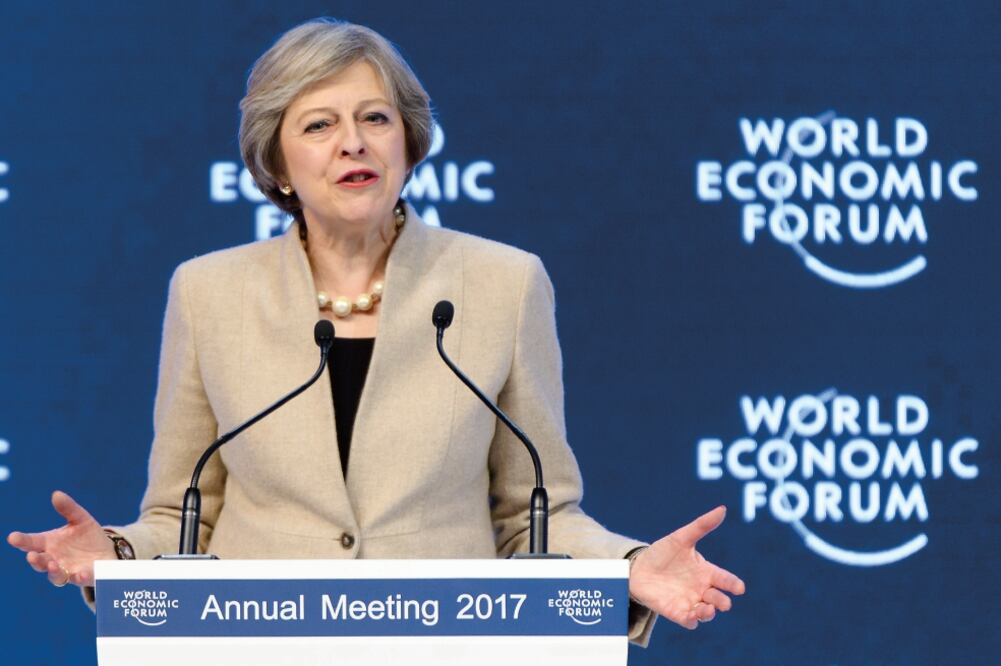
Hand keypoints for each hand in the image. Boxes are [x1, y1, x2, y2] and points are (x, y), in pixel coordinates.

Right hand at [7, 490, 115, 587]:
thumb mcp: (80, 519)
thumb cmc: (87, 536)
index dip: (21, 540)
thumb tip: (56, 494)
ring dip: (52, 571)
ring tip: (52, 564)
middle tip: (32, 555)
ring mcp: (67, 570)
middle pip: (40, 561)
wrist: (106, 551)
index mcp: (50, 543)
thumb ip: (68, 508)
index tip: (12, 537)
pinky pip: (79, 580)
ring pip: (55, 575)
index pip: (32, 542)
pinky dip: (78, 577)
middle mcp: (54, 559)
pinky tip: (80, 574)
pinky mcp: (83, 577)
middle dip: (35, 560)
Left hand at [628, 506, 744, 629]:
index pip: (725, 579)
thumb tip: (722, 509)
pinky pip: (688, 621)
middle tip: (723, 602)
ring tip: (707, 609)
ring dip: (709, 613)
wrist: (638, 568)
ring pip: (706, 613)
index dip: (733, 584)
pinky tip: (692, 617)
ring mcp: (690, 602)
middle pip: (718, 599)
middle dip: (722, 601)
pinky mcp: (676, 612)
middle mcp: (701, 589)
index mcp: (706, 571)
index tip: (739, 588)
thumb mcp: (681, 538)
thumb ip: (702, 525)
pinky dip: (692, 621)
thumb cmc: (663, 553)